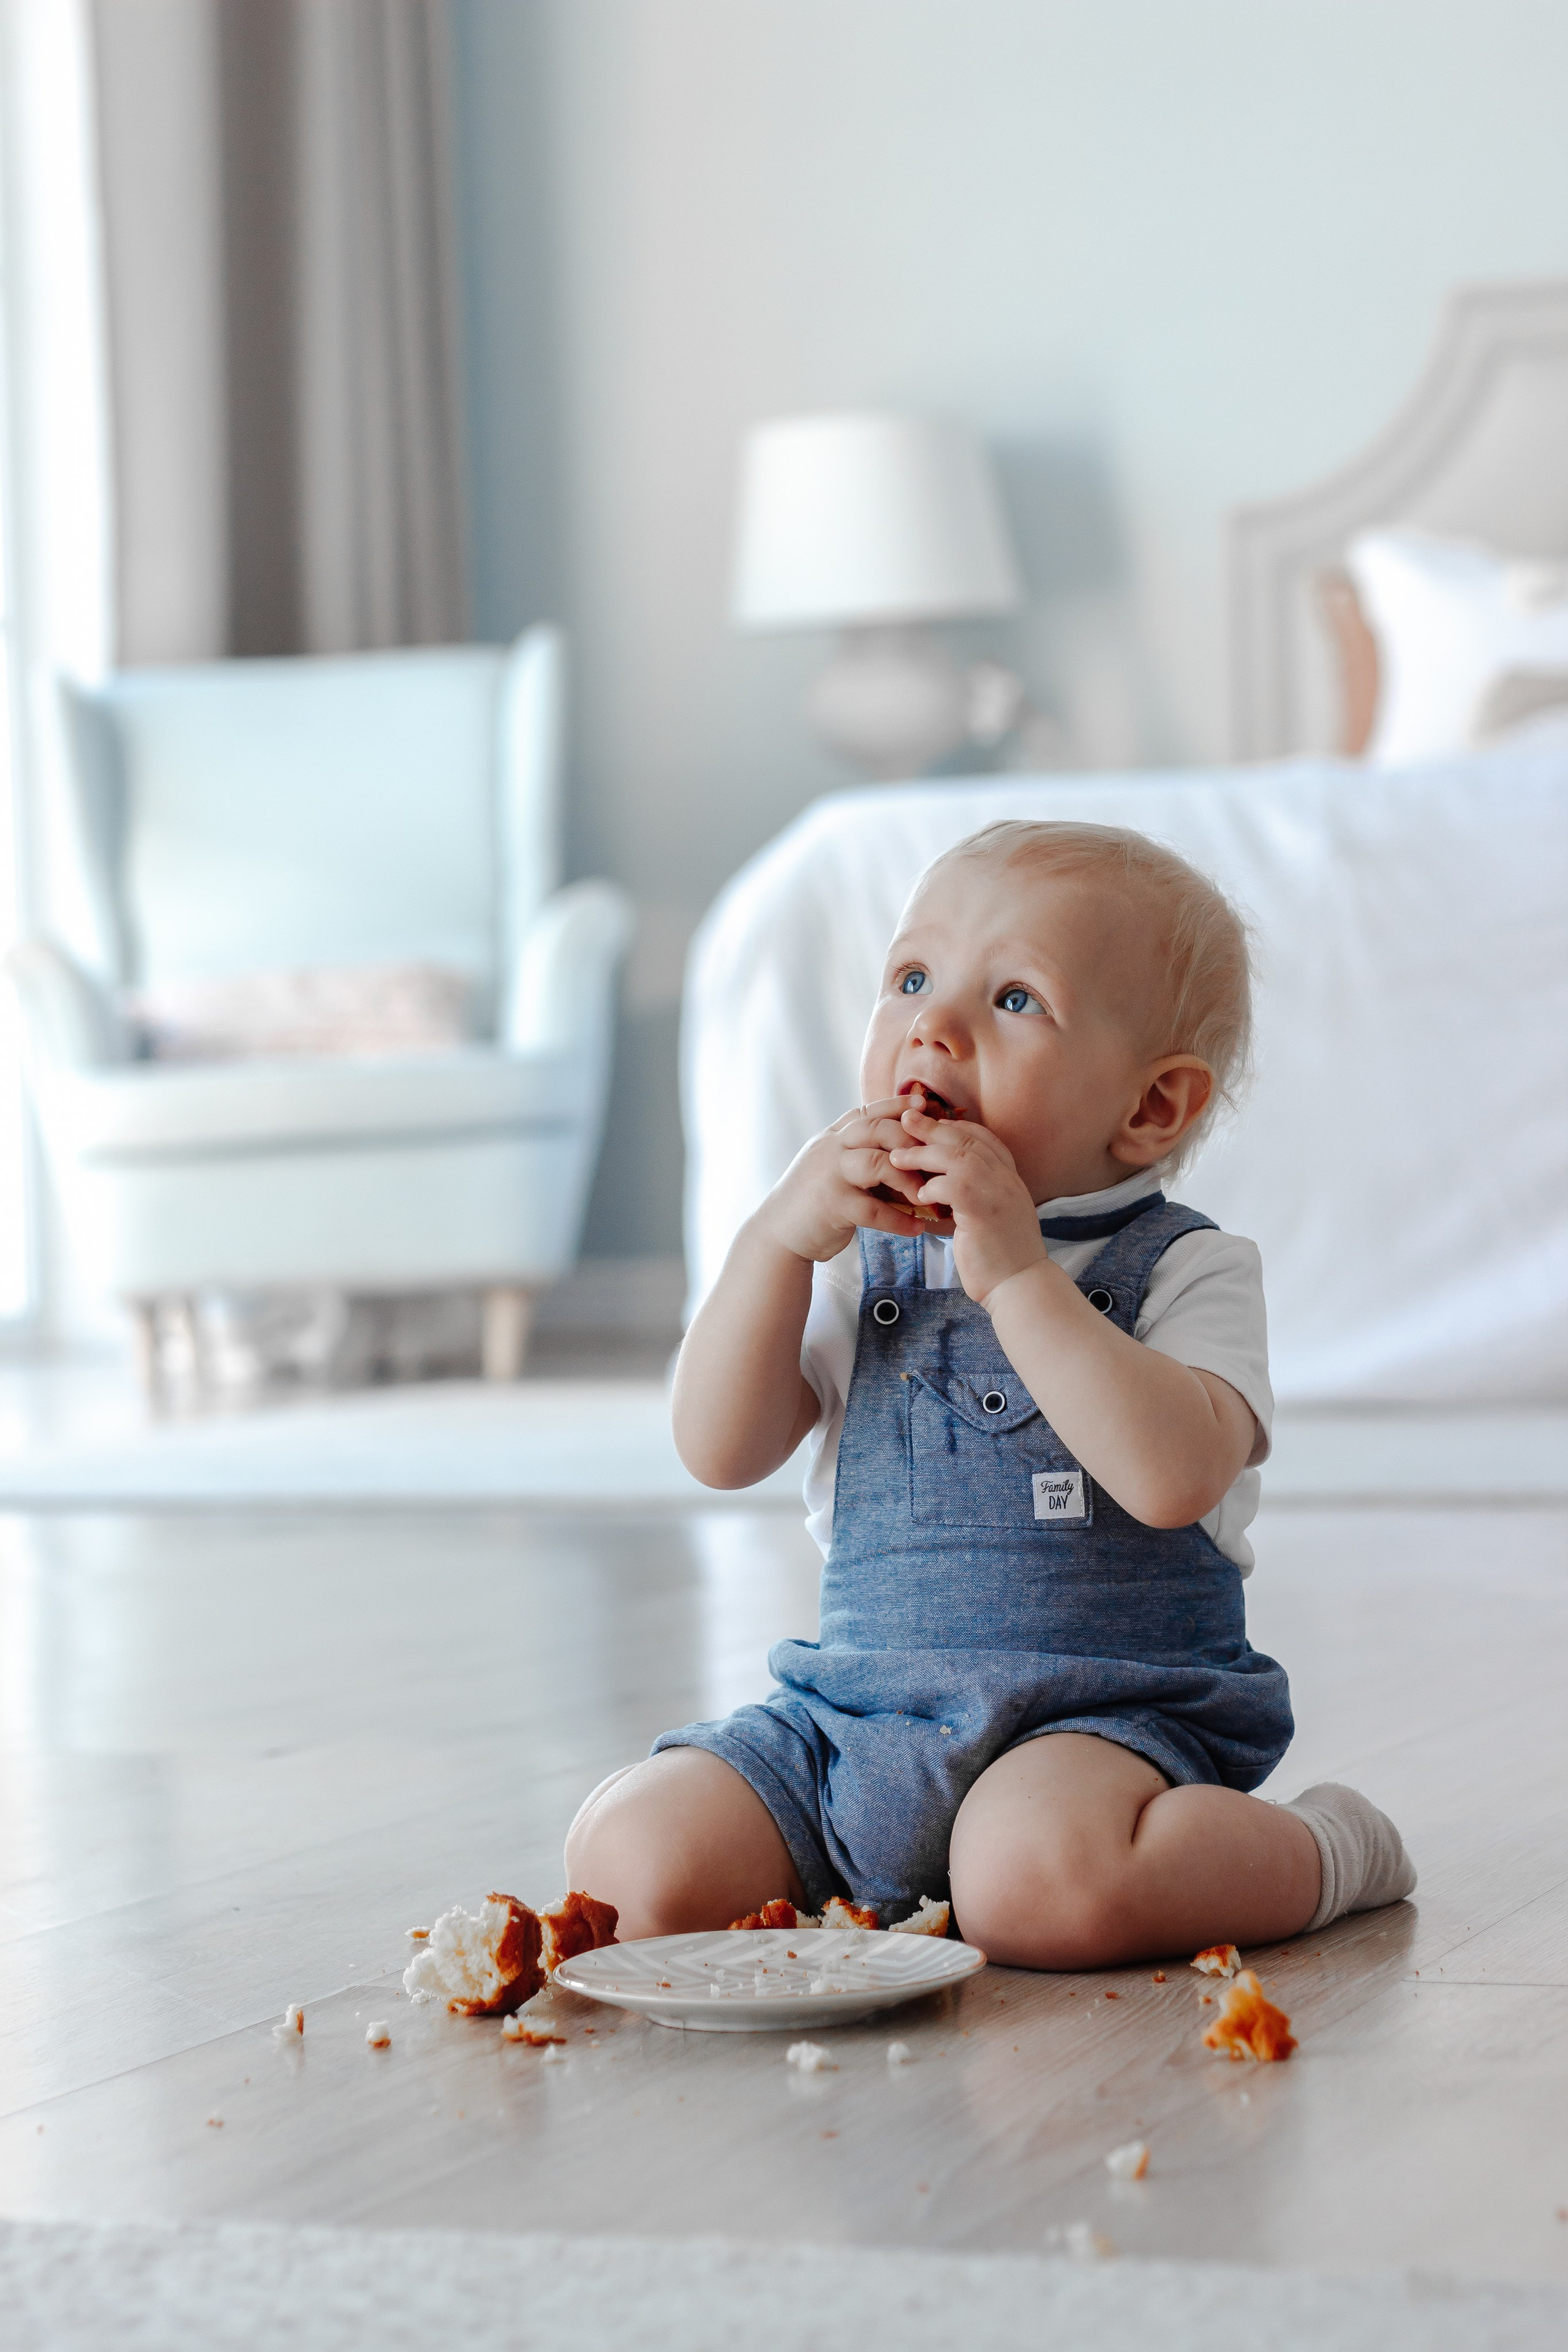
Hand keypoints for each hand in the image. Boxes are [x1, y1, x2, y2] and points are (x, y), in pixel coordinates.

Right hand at [754, 1097, 944, 1262]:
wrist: (778, 1233)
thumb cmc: (814, 1200)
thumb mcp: (834, 1167)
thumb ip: (862, 1156)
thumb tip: (908, 1155)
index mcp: (833, 1137)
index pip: (868, 1112)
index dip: (897, 1105)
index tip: (924, 1104)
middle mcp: (831, 1148)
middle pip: (877, 1129)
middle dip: (910, 1139)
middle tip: (935, 1156)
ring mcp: (830, 1174)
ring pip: (877, 1163)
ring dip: (908, 1178)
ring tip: (926, 1195)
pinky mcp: (832, 1204)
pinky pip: (873, 1208)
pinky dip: (898, 1219)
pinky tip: (916, 1228)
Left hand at [887, 1104, 1047, 1304]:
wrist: (1020, 1285)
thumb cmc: (1000, 1256)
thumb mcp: (989, 1217)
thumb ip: (973, 1196)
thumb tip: (940, 1187)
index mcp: (1009, 1178)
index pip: (983, 1138)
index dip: (955, 1126)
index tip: (929, 1121)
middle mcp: (1007, 1180)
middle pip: (967, 1140)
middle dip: (933, 1127)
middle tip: (905, 1119)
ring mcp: (998, 1194)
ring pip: (958, 1157)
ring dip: (924, 1154)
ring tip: (897, 1157)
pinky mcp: (985, 1213)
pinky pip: (954, 1187)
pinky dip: (932, 1187)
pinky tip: (920, 1196)